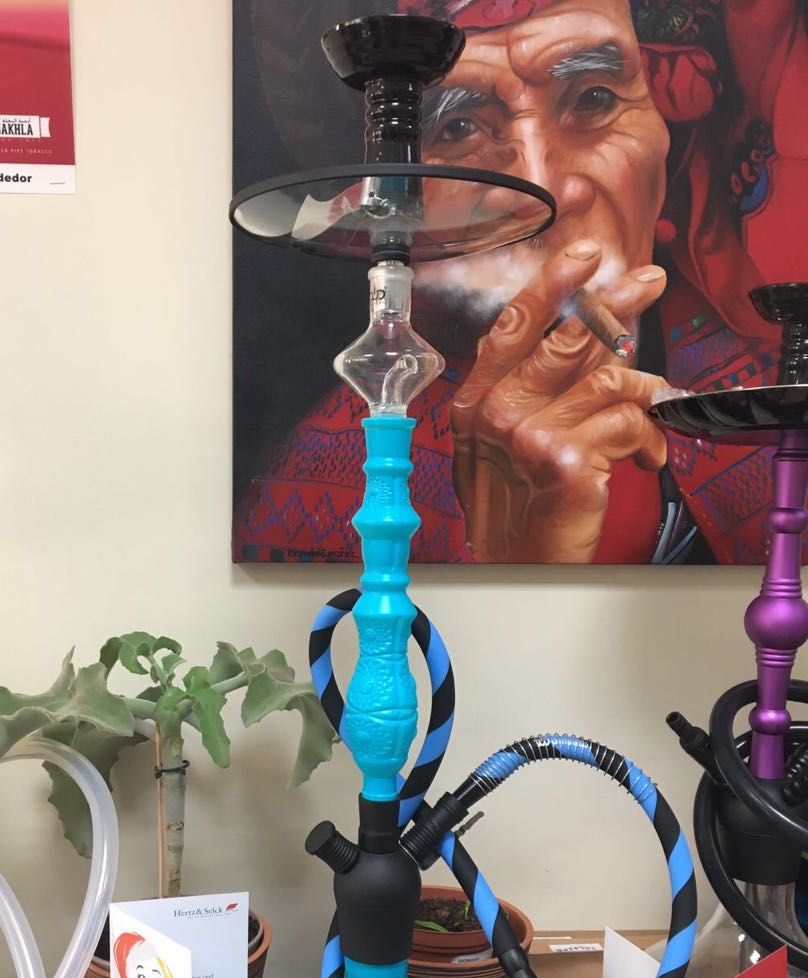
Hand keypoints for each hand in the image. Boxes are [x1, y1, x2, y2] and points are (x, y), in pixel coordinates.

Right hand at [450, 241, 668, 562]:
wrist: (516, 570)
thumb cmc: (514, 512)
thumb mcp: (504, 446)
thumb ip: (531, 393)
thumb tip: (585, 343)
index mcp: (476, 402)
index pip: (512, 326)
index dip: (551, 284)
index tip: (585, 256)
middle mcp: (497, 412)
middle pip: (566, 336)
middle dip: (617, 305)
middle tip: (649, 285)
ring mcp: (528, 434)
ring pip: (608, 376)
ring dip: (644, 392)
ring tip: (653, 410)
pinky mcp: (566, 459)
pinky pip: (628, 422)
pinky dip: (649, 439)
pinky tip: (646, 457)